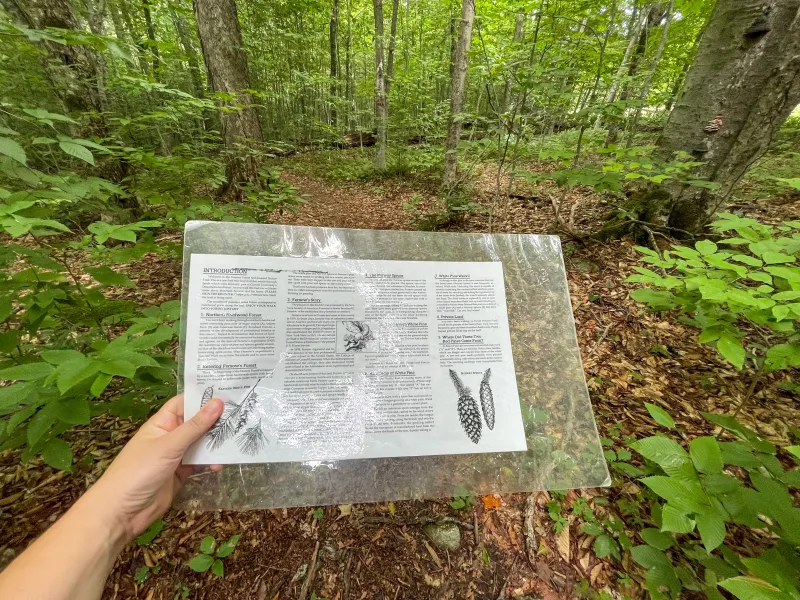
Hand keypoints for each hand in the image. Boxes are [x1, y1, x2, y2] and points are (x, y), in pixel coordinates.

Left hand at [85, 394, 223, 541]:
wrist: (121, 512)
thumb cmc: (139, 471)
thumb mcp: (169, 445)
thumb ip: (195, 426)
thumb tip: (218, 402)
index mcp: (162, 423)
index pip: (184, 402)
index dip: (203, 396)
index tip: (229, 390)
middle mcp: (170, 436)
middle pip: (196, 423)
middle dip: (216, 420)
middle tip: (242, 414)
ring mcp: (176, 456)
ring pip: (201, 443)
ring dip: (216, 442)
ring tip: (236, 439)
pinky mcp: (181, 474)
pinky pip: (200, 462)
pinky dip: (211, 462)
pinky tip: (221, 463)